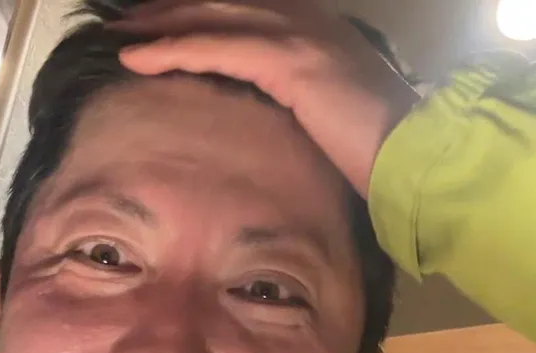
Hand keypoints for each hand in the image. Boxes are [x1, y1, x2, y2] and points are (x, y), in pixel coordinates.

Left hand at [113, 0, 419, 196]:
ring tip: (119, 39)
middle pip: (221, 5)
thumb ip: (302, 101)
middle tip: (124, 26)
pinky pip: (216, 47)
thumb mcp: (332, 114)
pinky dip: (173, 50)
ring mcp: (300, 34)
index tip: (158, 26)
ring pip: (212, 18)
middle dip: (169, 12)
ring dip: (160, 27)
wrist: (416, 154)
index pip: (244, 12)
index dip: (197, 15)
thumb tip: (272, 115)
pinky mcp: (289, 60)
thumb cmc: (381, 149)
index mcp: (318, 30)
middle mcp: (308, 20)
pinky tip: (136, 60)